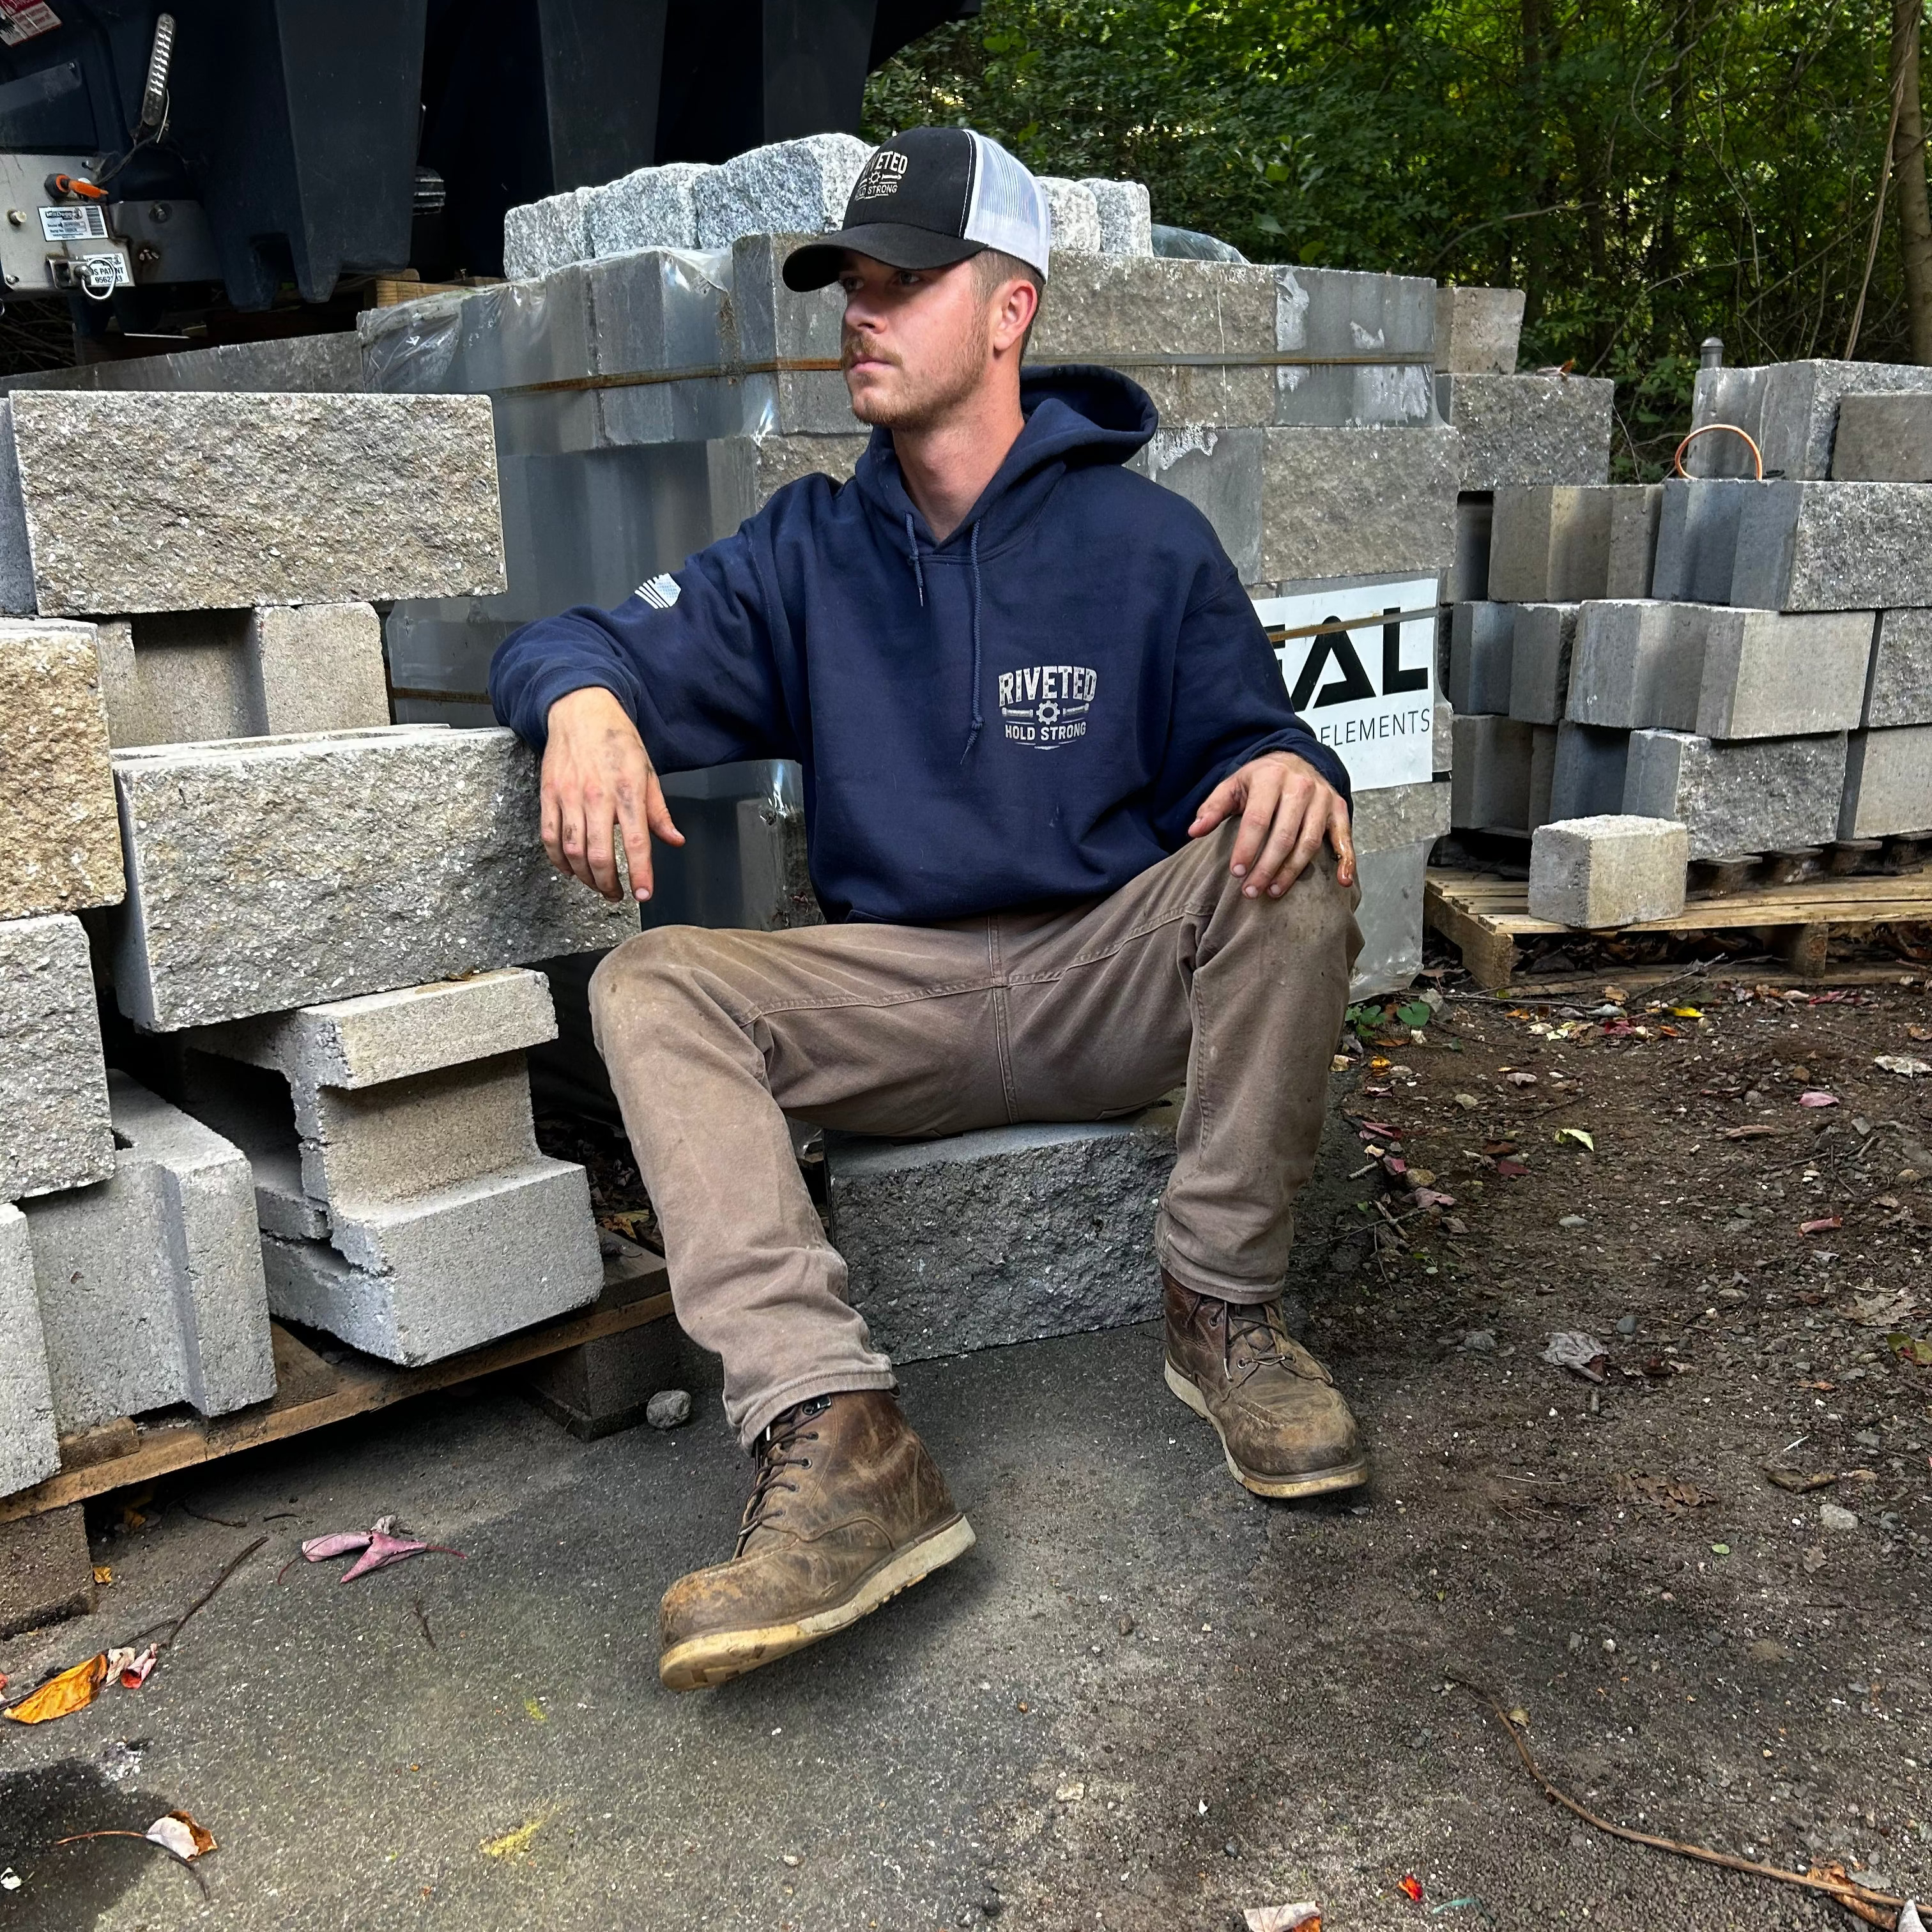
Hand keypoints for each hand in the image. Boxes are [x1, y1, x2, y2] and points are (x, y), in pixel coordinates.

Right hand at [540, 687, 683, 901]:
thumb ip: (659, 811)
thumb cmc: (617, 740)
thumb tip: (675, 840)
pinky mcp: (548, 795)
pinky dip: (558, 860)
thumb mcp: (647, 771)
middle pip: (599, 855)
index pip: (636, 842)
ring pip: (573, 851)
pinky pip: (549, 837)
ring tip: (597, 885)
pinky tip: (570, 868)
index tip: (643, 895)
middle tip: (617, 895)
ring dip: (585, 877)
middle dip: (608, 884)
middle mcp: (597, 797)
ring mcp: (569, 797)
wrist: (580, 711)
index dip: (640, 874)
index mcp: (627, 791)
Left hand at [1188, 751, 1354, 895]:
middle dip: (1266, 867)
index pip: (1258, 820)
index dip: (1246, 848)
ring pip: (1309, 842)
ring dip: (1292, 871)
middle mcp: (1300, 786)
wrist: (1296, 759)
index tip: (1236, 873)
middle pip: (1284, 836)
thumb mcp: (1233, 786)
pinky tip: (1342, 882)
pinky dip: (1347, 860)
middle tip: (1251, 891)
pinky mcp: (1339, 808)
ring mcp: (1323, 798)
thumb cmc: (1260, 780)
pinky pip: (1344, 837)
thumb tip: (1193, 831)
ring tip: (1273, 891)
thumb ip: (1213, 807)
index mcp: (1271, 778)